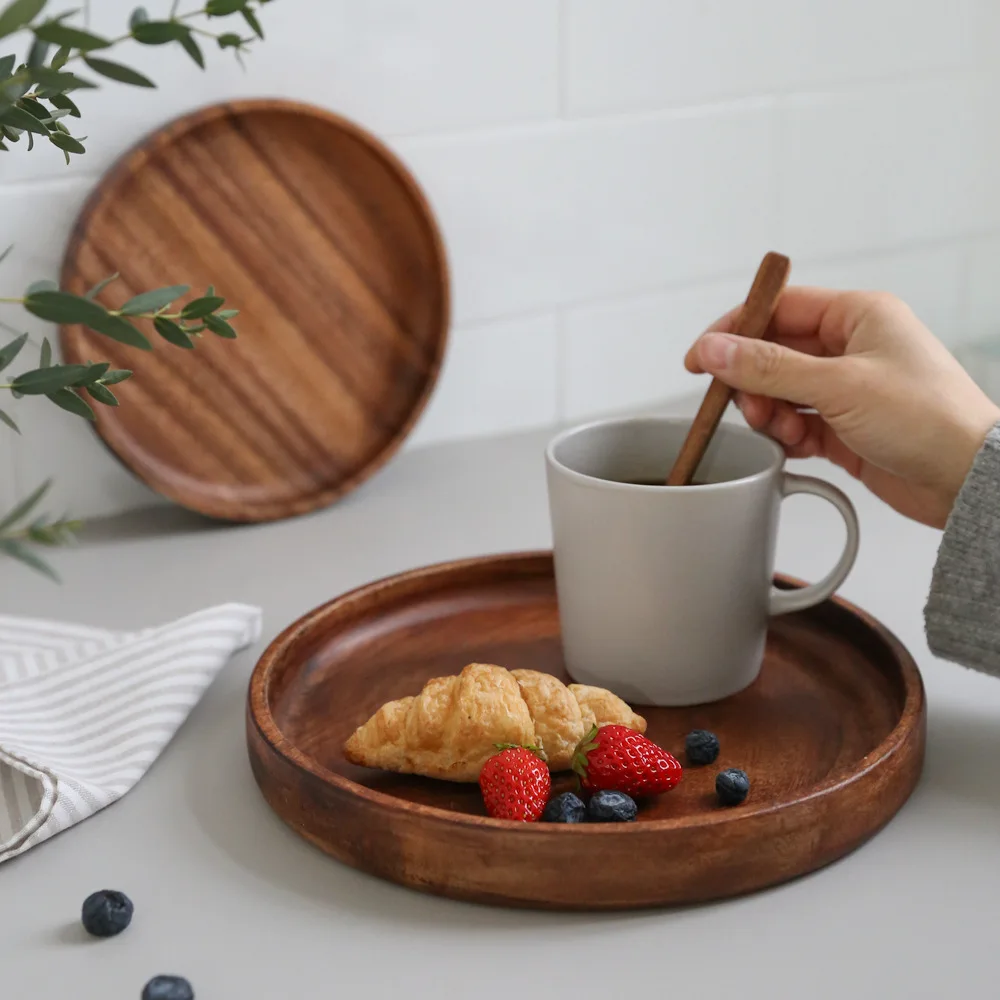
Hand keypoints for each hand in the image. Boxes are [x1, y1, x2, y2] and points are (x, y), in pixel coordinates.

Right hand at [685, 287, 999, 528]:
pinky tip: (798, 446)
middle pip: (773, 353)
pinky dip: (787, 436)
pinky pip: (795, 424)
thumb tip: (715, 349)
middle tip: (746, 406)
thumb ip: (768, 368)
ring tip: (785, 431)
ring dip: (771, 414)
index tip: (701, 358)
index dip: (735, 330)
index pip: (778, 308)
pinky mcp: (844, 427)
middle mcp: (851, 348)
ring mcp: (847, 389)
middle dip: (753, 383)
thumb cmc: (928, 419)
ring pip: (779, 392)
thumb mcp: (838, 386)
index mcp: (858, 316)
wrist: (965, 480)